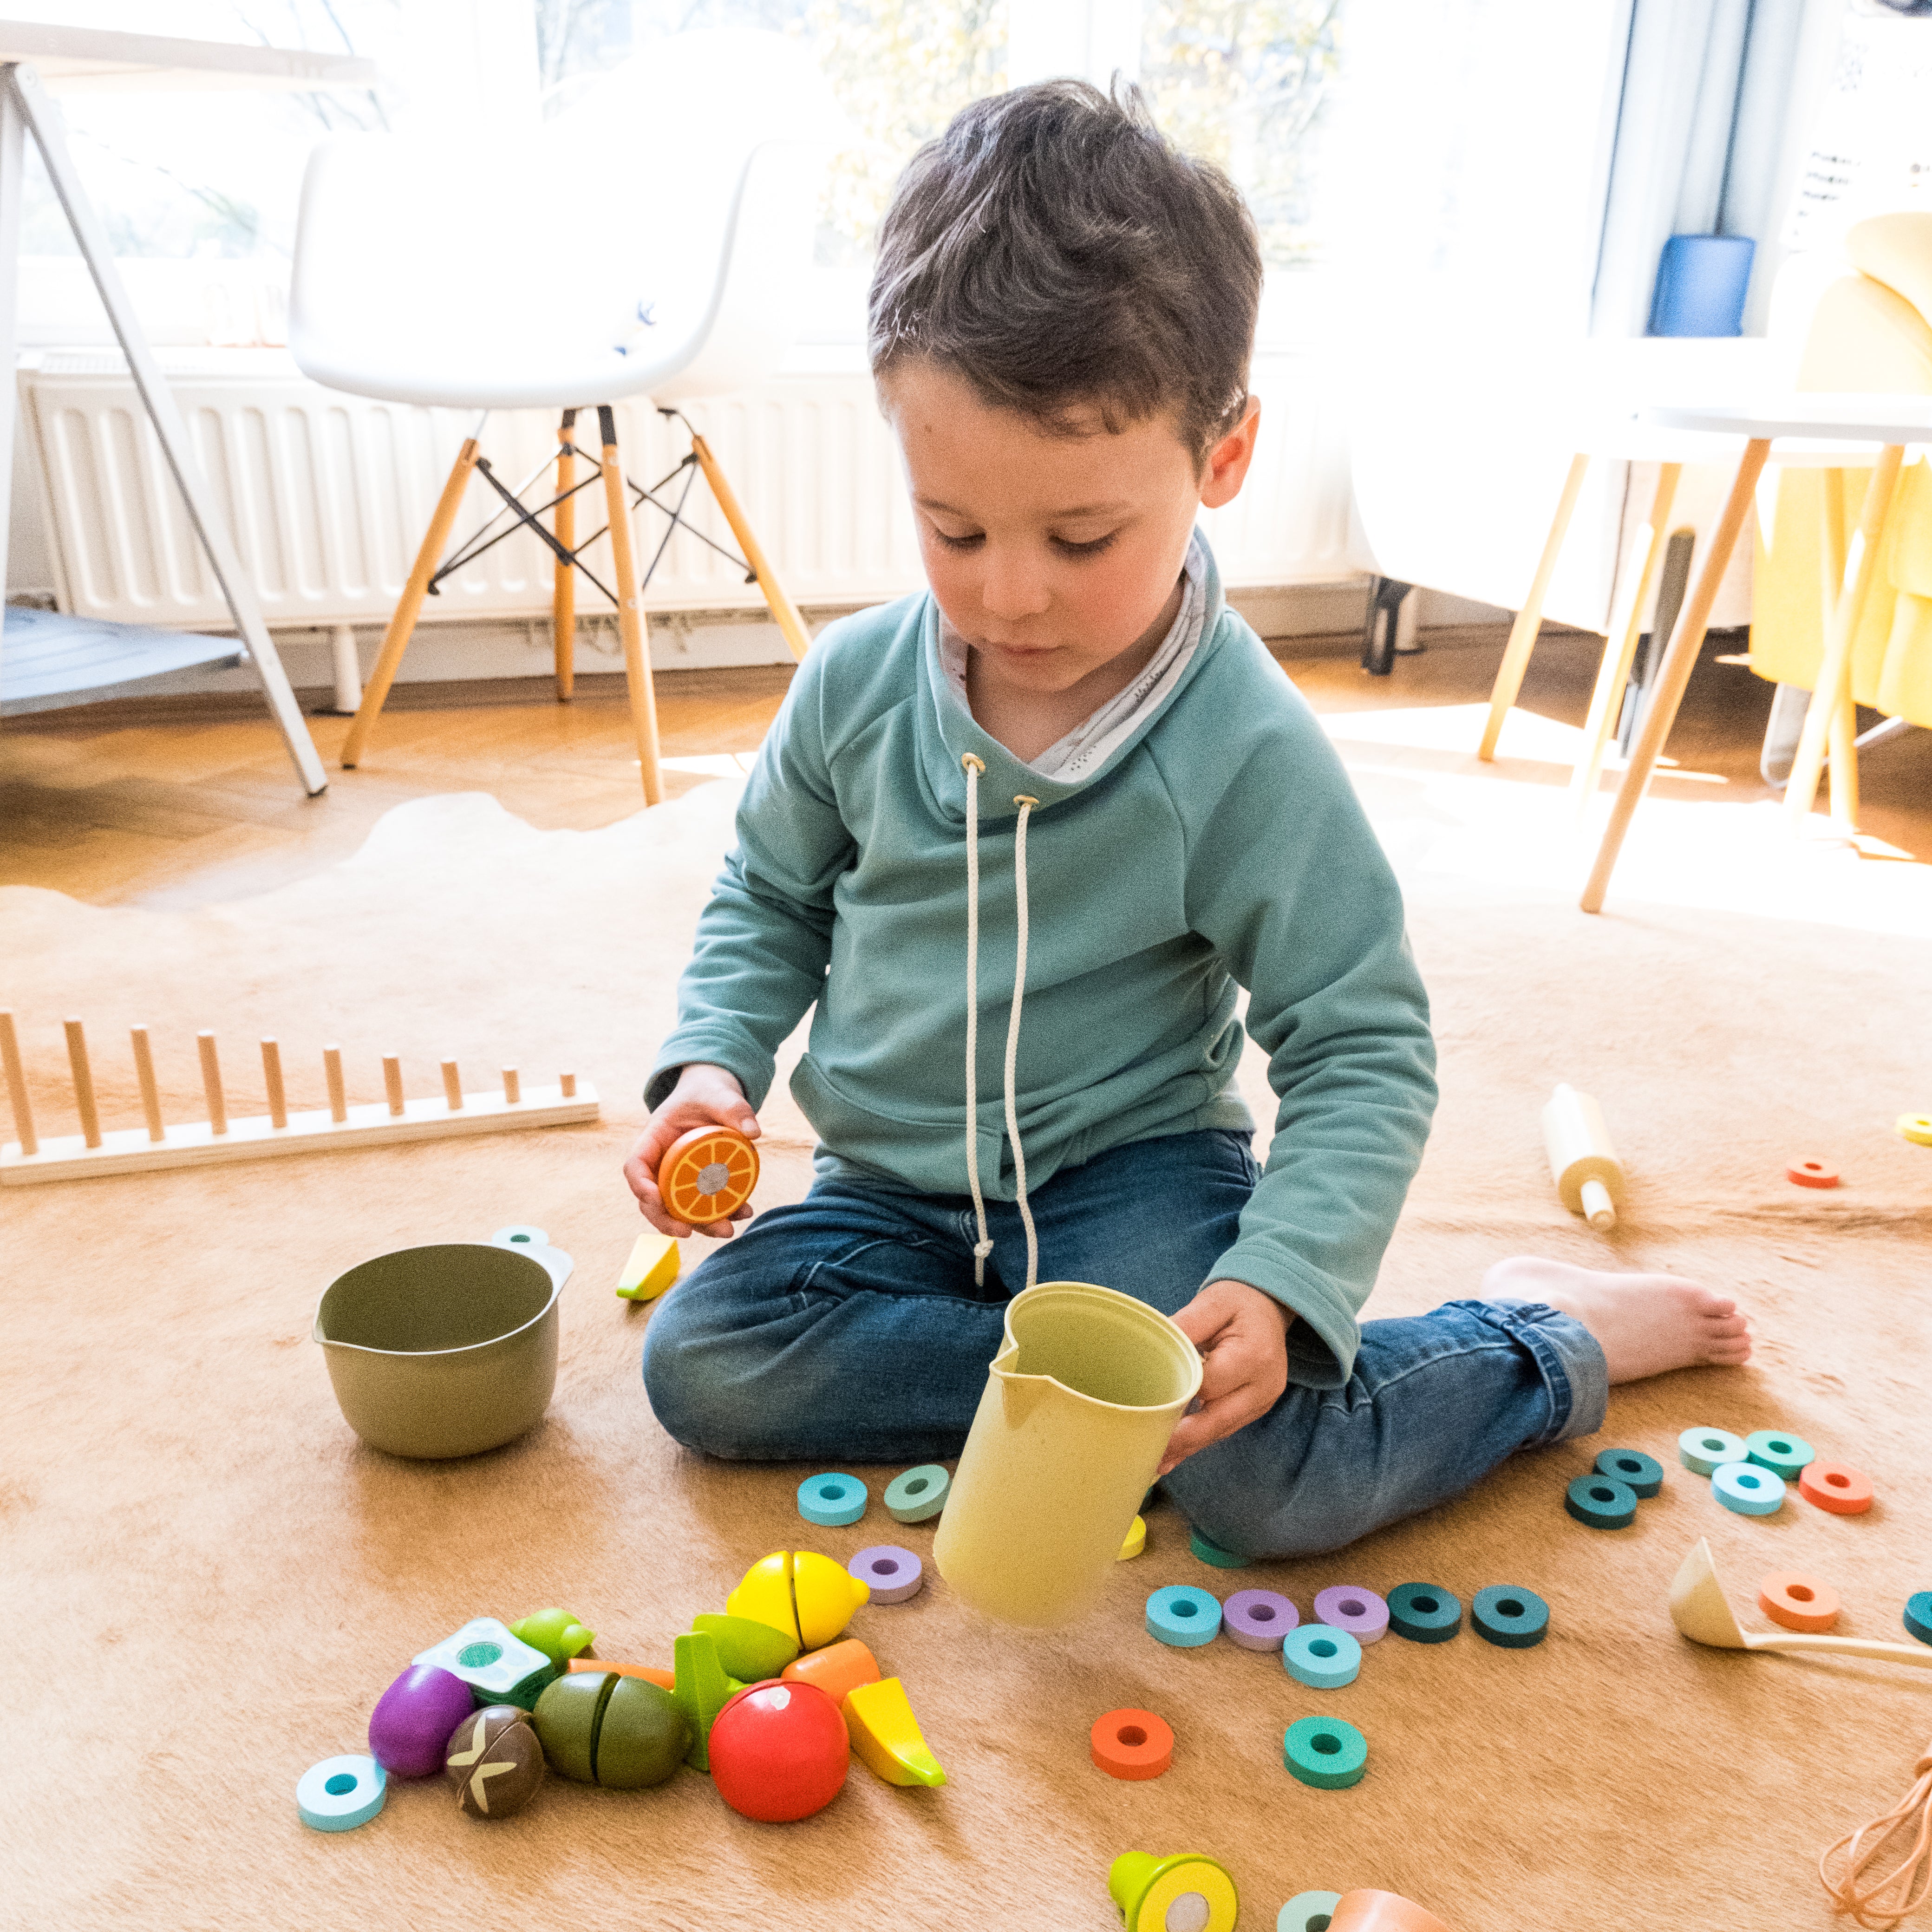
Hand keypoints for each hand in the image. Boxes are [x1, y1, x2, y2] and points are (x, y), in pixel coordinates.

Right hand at [623, 1063, 761, 1239]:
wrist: (715, 1096)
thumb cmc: (708, 1093)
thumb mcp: (720, 1094)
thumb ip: (734, 1108)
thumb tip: (754, 1133)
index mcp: (653, 1138)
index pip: (635, 1165)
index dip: (640, 1185)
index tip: (654, 1199)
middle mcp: (662, 1162)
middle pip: (652, 1199)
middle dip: (666, 1220)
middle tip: (686, 1232)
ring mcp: (678, 1177)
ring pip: (679, 1208)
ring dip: (699, 1225)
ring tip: (727, 1230)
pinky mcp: (698, 1185)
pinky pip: (704, 1204)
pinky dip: (721, 1213)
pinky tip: (744, 1212)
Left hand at [1158, 1278, 1291, 1473]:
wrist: (1268, 1305)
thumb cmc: (1237, 1302)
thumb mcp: (1211, 1303)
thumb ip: (1185, 1325)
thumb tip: (1153, 1346)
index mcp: (1254, 1356)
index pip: (1210, 1384)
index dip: (1179, 1396)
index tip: (1148, 1410)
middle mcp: (1264, 1385)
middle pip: (1218, 1419)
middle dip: (1183, 1438)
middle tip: (1149, 1453)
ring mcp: (1262, 1401)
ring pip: (1221, 1430)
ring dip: (1189, 1446)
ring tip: (1155, 1462)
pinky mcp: (1255, 1408)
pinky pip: (1225, 1427)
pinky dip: (1200, 1439)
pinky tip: (1176, 1453)